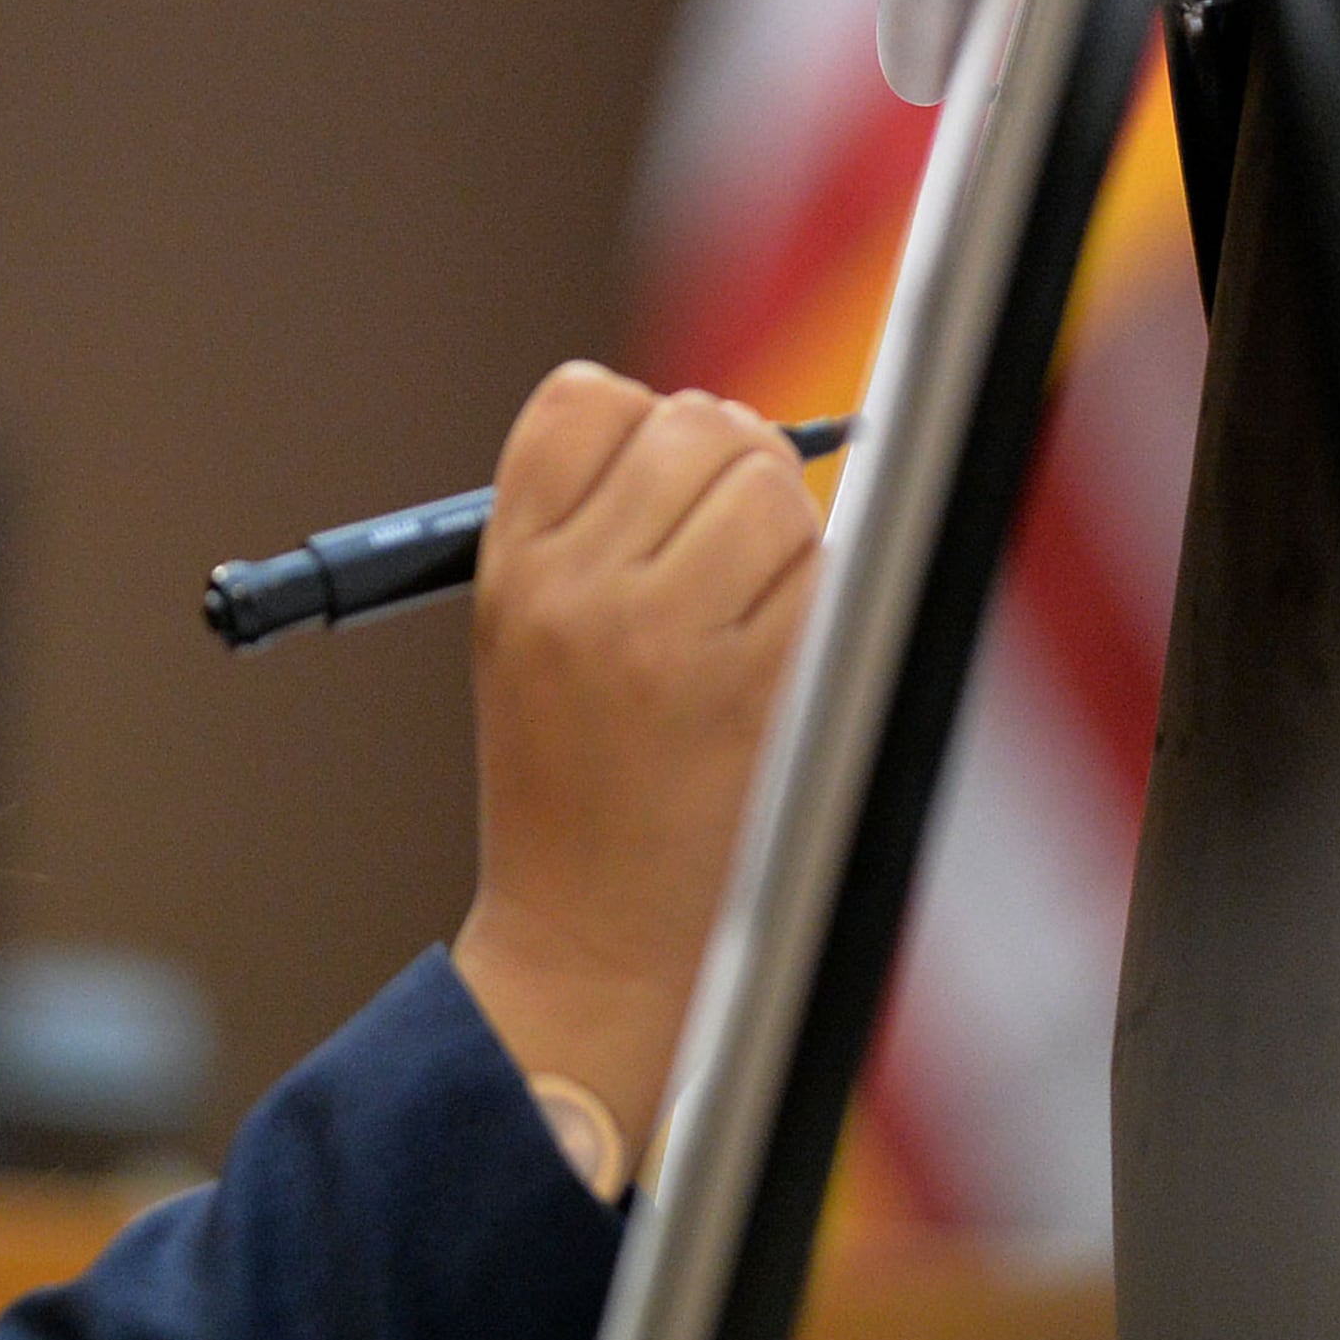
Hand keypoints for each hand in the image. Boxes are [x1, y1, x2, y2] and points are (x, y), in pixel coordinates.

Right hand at [451, 364, 824, 1189]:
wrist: (591, 940)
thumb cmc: (567, 785)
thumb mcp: (519, 635)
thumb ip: (584, 524)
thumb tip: (710, 427)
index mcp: (512, 568)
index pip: (583, 399)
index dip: (638, 423)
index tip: (657, 481)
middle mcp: (584, 590)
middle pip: (696, 426)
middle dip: (729, 466)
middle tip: (724, 543)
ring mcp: (675, 636)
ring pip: (773, 491)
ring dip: (785, 532)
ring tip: (748, 609)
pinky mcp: (763, 682)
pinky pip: (828, 572)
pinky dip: (822, 598)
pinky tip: (780, 657)